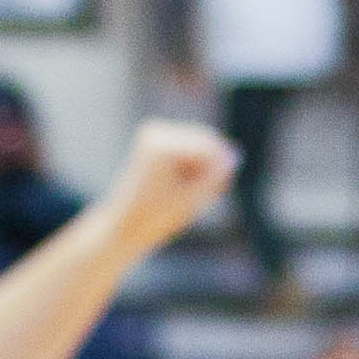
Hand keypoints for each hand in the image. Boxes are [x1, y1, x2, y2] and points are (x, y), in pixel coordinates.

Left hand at [101, 120, 240, 254]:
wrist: (123, 227)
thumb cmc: (156, 218)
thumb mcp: (194, 199)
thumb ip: (216, 176)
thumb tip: (235, 155)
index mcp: (162, 145)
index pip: (210, 149)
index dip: (219, 171)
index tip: (214, 192)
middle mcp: (156, 131)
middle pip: (205, 143)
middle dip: (210, 167)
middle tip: (204, 194)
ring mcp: (154, 133)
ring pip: (199, 146)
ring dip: (202, 169)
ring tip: (189, 194)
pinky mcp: (155, 141)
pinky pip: (188, 149)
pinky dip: (191, 167)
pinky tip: (183, 186)